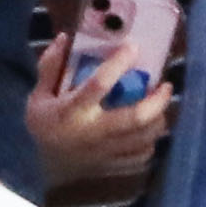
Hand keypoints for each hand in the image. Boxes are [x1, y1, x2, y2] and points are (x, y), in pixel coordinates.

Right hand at [23, 20, 173, 200]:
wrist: (43, 168)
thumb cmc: (44, 125)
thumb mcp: (39, 95)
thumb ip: (51, 67)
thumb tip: (65, 38)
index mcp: (72, 111)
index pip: (98, 84)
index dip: (118, 63)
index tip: (133, 47)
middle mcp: (92, 132)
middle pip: (135, 118)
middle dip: (157, 100)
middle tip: (166, 86)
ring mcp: (106, 152)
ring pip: (145, 137)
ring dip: (159, 119)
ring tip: (160, 106)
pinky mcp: (114, 166)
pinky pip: (142, 155)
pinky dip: (151, 141)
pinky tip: (148, 130)